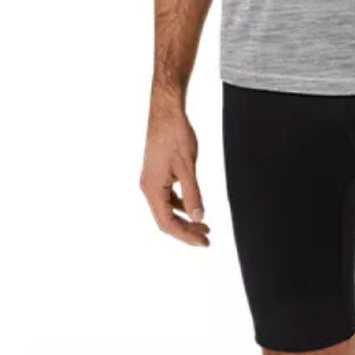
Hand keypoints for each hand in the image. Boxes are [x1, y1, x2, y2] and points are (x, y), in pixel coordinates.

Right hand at [139, 97, 210, 246]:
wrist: (166, 112)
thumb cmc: (176, 136)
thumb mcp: (188, 166)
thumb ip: (193, 194)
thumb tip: (199, 217)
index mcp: (152, 189)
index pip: (167, 223)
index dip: (186, 235)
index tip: (204, 242)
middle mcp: (148, 187)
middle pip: (165, 219)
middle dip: (186, 230)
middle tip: (207, 238)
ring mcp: (151, 180)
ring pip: (166, 208)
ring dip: (184, 218)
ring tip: (204, 225)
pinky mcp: (156, 173)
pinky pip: (167, 196)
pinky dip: (180, 204)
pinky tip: (193, 206)